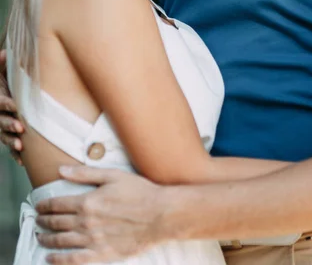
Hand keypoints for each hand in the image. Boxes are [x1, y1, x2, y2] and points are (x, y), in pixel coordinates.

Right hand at [0, 50, 23, 163]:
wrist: (0, 97)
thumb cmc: (1, 84)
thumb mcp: (0, 73)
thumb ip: (1, 64)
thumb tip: (6, 51)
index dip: (7, 104)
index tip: (16, 105)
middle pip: (0, 121)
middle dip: (9, 124)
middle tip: (21, 127)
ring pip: (3, 135)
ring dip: (11, 141)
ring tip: (21, 145)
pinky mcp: (5, 135)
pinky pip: (8, 146)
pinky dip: (14, 153)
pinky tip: (23, 161)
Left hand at [36, 166, 170, 263]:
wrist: (160, 215)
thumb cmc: (139, 191)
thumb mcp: (113, 175)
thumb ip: (85, 173)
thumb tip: (62, 169)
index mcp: (88, 201)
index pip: (57, 204)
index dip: (45, 205)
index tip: (38, 206)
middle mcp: (87, 222)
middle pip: (57, 223)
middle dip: (43, 221)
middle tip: (37, 220)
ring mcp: (94, 240)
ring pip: (62, 241)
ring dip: (47, 239)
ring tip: (40, 236)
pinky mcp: (102, 254)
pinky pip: (74, 260)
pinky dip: (59, 260)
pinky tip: (50, 258)